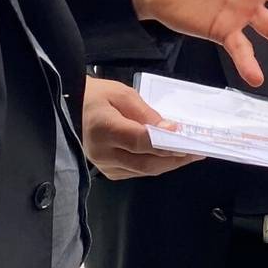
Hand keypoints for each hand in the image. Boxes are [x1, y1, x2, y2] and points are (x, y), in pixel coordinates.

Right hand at [82, 76, 200, 179]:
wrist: (70, 109)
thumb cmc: (96, 96)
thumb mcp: (122, 94)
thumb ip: (146, 113)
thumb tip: (169, 129)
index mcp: (104, 130)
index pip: (140, 141)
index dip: (164, 140)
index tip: (184, 135)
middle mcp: (103, 153)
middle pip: (146, 162)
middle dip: (174, 158)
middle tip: (197, 152)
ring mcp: (104, 166)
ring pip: (144, 171)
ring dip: (168, 164)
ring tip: (189, 155)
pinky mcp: (108, 172)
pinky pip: (137, 172)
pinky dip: (155, 165)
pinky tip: (169, 157)